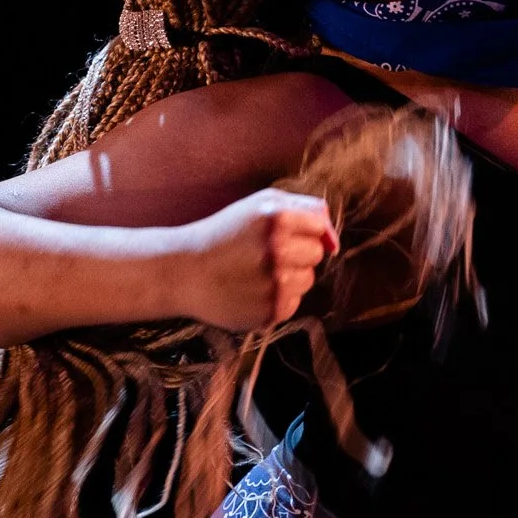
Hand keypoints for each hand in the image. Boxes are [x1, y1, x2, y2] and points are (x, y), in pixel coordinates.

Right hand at [176, 188, 337, 332]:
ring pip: (307, 280)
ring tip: (257, 272)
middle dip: (299, 253)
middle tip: (268, 254)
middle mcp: (279, 252)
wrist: (185, 272)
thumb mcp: (258, 205)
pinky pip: (293, 303)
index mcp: (278, 220)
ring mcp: (276, 285)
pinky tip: (252, 290)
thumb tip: (332, 231)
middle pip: (317, 255)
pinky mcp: (271, 312)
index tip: (287, 235)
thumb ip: (301, 207)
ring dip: (290, 277)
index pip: (319, 228)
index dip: (304, 231)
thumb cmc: (224, 234)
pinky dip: (278, 298)